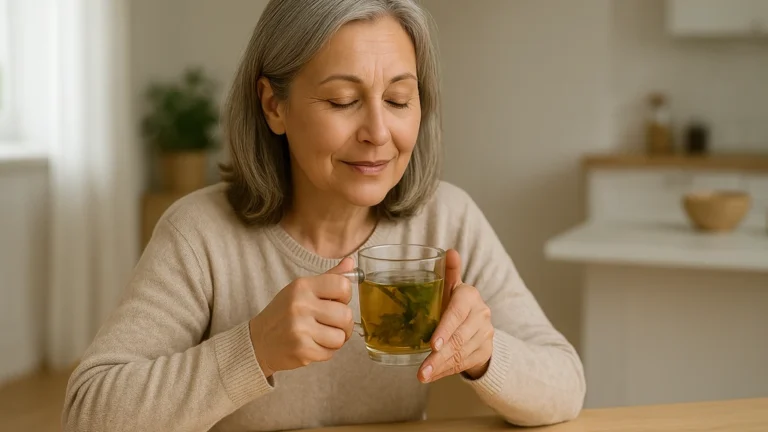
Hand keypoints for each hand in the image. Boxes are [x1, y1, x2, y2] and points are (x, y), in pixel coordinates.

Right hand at [249, 257, 354, 376]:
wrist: (258, 340)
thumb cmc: (284, 313)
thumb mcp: (302, 290)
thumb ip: (329, 277)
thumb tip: (351, 262)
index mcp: (302, 286)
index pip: (342, 286)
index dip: (345, 297)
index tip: (335, 302)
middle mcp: (300, 305)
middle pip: (346, 315)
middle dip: (343, 324)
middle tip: (330, 324)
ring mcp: (300, 328)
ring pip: (340, 337)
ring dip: (334, 340)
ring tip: (320, 335)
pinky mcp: (301, 349)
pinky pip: (330, 353)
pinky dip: (324, 352)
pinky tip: (311, 345)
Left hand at [418, 249, 493, 382]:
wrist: (477, 321)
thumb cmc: (454, 301)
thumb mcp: (451, 287)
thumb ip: (449, 271)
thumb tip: (450, 251)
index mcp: (470, 296)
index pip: (456, 314)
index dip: (445, 330)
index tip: (432, 344)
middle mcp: (481, 315)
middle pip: (459, 338)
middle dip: (439, 356)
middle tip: (422, 369)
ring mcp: (485, 334)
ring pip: (461, 354)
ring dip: (440, 367)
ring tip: (423, 375)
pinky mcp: (485, 350)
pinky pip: (464, 364)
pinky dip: (446, 371)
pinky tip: (432, 376)